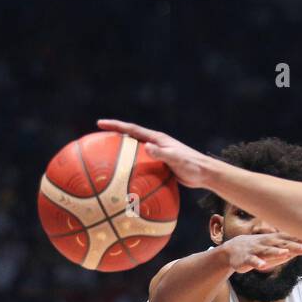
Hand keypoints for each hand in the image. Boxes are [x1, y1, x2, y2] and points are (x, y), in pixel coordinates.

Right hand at [96, 119, 210, 187]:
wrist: (205, 173)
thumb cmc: (192, 166)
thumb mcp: (177, 159)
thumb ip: (163, 153)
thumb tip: (147, 147)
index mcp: (157, 139)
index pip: (132, 129)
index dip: (115, 125)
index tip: (100, 123)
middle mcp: (155, 143)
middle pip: (130, 136)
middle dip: (113, 135)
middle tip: (96, 138)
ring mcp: (157, 153)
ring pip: (134, 151)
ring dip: (120, 152)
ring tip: (104, 158)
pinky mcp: (159, 164)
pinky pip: (140, 164)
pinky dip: (130, 167)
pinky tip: (123, 178)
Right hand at [220, 233, 301, 272]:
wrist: (233, 249)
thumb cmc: (261, 248)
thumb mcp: (277, 248)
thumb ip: (293, 247)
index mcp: (276, 240)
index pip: (293, 240)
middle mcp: (267, 243)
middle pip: (283, 245)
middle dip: (296, 246)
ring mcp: (256, 250)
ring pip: (267, 251)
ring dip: (276, 252)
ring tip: (286, 254)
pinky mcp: (246, 259)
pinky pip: (252, 261)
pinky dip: (257, 263)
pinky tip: (262, 266)